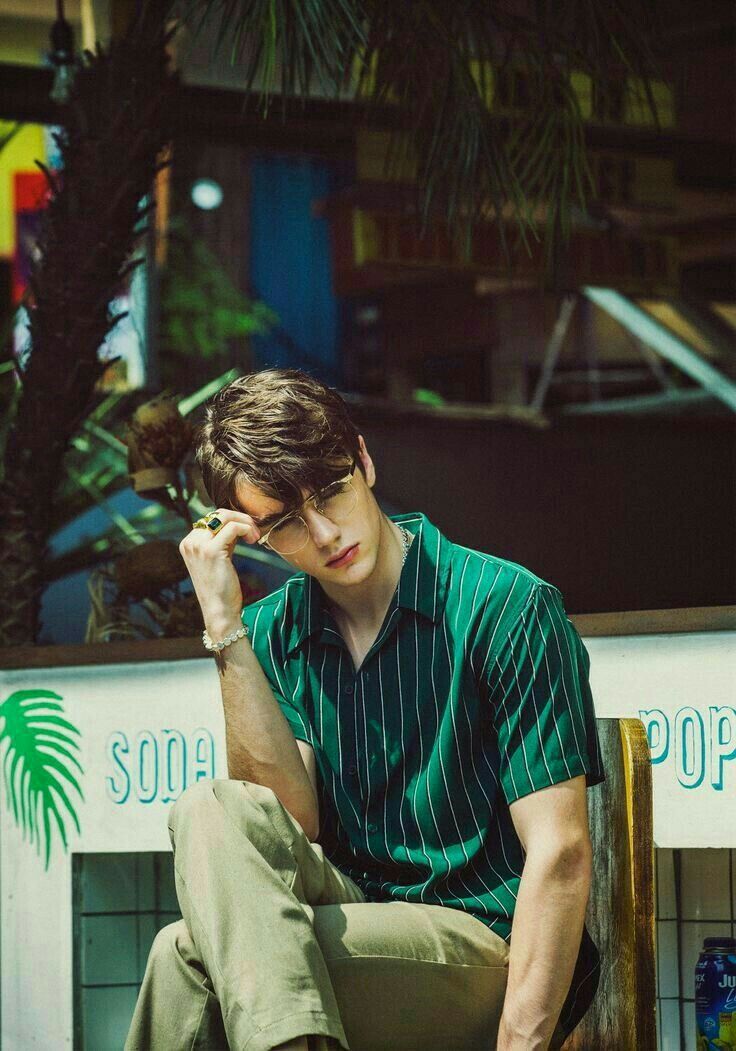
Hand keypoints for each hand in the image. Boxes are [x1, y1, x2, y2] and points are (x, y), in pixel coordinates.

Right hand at [179, 509, 261, 636]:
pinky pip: (233, 527)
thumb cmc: (221, 588)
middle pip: (218, 514)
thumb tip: (238, 523)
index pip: (211, 518)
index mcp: (188, 543)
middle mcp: (190, 542)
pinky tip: (253, 540)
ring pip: (225, 516)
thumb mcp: (219, 559)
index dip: (232, 521)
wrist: (219, 611)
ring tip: (255, 536)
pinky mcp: (211, 551)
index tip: (247, 533)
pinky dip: (247, 529)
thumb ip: (223, 541)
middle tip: (254, 532)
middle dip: (240, 518)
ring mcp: (198, 546)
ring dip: (245, 522)